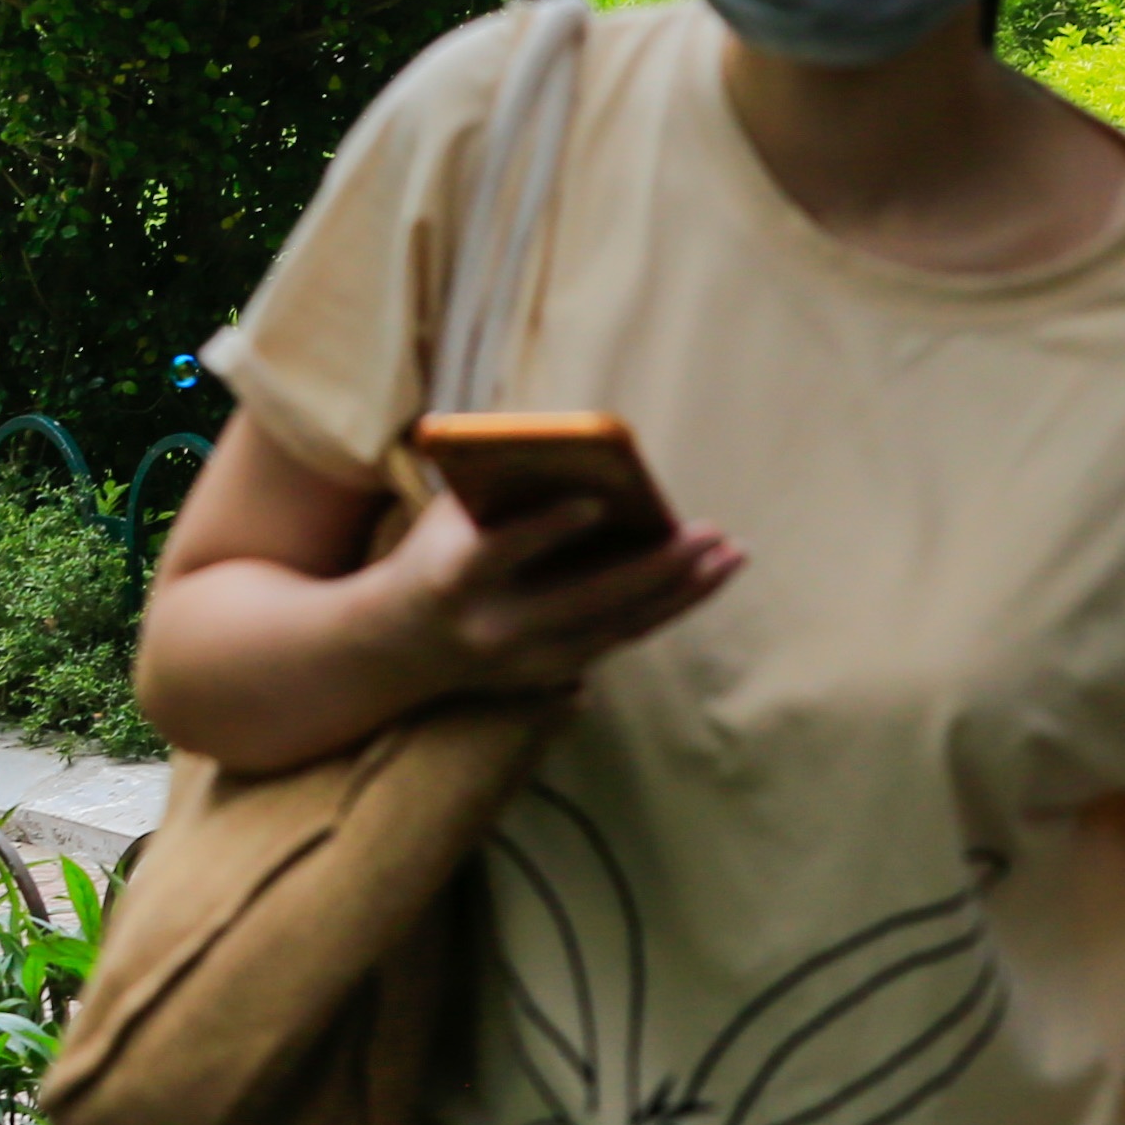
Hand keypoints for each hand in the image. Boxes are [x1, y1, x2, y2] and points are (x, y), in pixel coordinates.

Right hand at [372, 485, 741, 699]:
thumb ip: (512, 483)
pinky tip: (710, 575)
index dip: (547, 528)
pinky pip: (621, 638)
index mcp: (454, 578)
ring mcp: (522, 662)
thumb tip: (591, 448)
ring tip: (732, 553)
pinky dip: (669, 606)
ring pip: (617, 627)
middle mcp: (491, 628)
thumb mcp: (455, 512)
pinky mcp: (548, 676)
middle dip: (654, 567)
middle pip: (585, 600)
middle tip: (710, 532)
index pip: (501, 552)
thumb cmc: (439, 551)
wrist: (393, 648)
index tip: (598, 500)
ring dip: (682, 592)